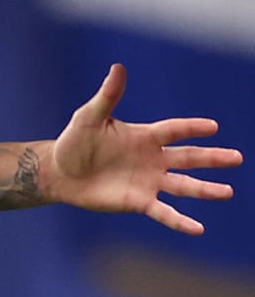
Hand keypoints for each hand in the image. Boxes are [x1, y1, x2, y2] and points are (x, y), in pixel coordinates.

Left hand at [51, 64, 240, 232]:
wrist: (59, 173)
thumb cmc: (74, 142)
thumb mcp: (89, 118)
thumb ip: (108, 96)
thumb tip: (117, 67)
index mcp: (145, 137)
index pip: (175, 130)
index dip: (193, 128)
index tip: (213, 127)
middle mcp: (152, 159)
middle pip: (189, 158)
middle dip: (213, 158)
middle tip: (237, 158)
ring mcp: (148, 182)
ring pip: (184, 185)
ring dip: (205, 189)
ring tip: (228, 192)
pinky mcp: (138, 202)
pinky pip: (164, 212)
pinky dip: (180, 221)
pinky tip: (198, 229)